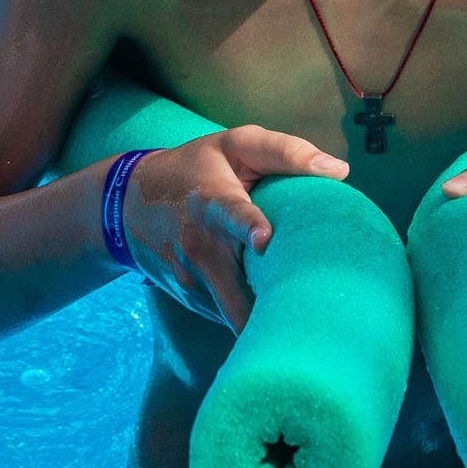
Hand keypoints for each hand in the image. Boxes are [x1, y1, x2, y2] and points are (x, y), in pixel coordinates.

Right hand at [120, 126, 346, 332]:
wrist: (127, 204)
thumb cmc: (194, 168)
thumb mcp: (233, 145)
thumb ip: (286, 153)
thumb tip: (339, 172)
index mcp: (212, 200)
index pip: (230, 213)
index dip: (247, 226)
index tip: (264, 240)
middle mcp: (199, 246)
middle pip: (237, 292)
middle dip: (272, 307)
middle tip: (315, 320)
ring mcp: (192, 279)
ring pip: (237, 314)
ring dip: (267, 319)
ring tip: (303, 322)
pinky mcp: (191, 300)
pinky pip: (231, 317)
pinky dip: (254, 317)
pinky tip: (273, 310)